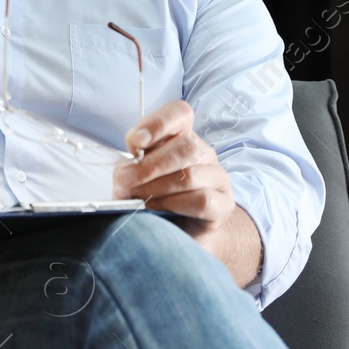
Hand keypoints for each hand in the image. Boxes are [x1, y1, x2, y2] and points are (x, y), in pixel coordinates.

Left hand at [113, 99, 235, 237]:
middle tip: (125, 182)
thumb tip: (135, 147)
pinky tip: (158, 210)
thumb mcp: (134, 174)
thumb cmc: (151, 198)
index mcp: (181, 137)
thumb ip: (133, 159)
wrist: (175, 234)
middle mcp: (204, 153)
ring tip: (138, 199)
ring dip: (157, 188)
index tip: (136, 141)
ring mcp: (218, 178)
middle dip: (149, 166)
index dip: (158, 122)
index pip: (179, 113)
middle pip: (185, 146)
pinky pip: (201, 200)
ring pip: (190, 175)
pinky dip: (173, 204)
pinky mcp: (223, 205)